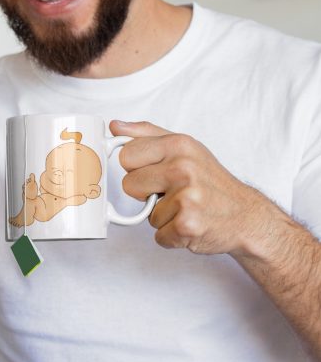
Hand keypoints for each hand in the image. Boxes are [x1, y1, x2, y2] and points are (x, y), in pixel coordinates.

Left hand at [110, 120, 270, 255]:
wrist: (246, 215)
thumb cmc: (210, 180)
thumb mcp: (183, 147)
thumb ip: (146, 134)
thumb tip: (115, 126)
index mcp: (178, 145)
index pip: (126, 155)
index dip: (136, 168)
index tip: (153, 171)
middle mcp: (182, 168)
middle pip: (129, 185)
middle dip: (144, 193)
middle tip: (170, 191)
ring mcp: (186, 197)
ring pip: (145, 214)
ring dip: (162, 216)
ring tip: (185, 207)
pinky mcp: (187, 225)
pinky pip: (158, 235)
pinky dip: (172, 235)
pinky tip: (190, 223)